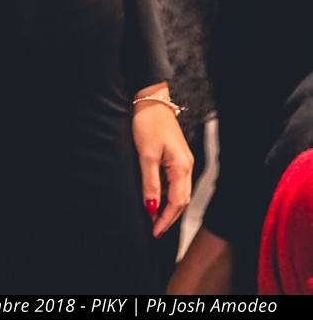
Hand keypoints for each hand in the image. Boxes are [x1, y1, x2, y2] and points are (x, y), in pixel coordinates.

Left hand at [132, 95, 193, 238]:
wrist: (152, 101)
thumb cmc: (149, 124)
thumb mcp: (146, 155)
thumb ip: (150, 183)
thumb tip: (152, 208)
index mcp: (182, 167)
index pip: (177, 202)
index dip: (165, 219)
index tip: (154, 232)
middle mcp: (187, 166)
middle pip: (181, 200)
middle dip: (169, 217)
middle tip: (154, 230)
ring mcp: (183, 161)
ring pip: (179, 192)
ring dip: (168, 207)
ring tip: (154, 218)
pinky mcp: (177, 156)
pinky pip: (175, 182)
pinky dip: (167, 194)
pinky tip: (157, 198)